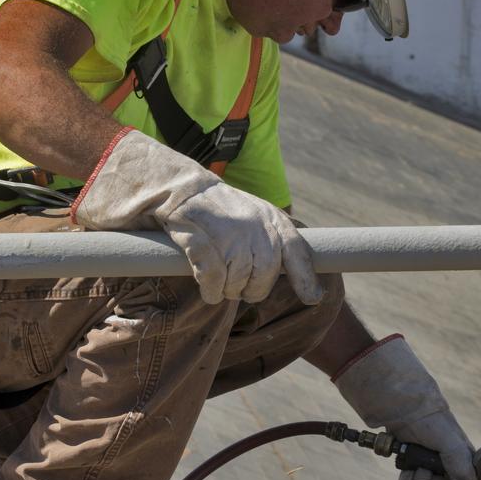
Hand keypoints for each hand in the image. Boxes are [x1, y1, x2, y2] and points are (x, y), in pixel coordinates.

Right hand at [73, 128, 323, 305]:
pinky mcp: (194, 230)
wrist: (168, 181)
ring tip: (215, 285)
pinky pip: (212, 272)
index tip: (312, 298)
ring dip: (226, 290)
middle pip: (263, 276)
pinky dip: (211, 287)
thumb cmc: (209, 209)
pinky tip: (208, 291)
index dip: (304, 277)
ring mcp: (223, 225)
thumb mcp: (248, 218)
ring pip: (238, 277)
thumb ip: (269, 242)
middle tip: (232, 286)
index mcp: (268, 217)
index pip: (295, 249)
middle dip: (249, 289)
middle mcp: (251, 221)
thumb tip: (300, 282)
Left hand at [333, 334, 479, 479]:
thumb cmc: (430, 420)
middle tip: (427, 476)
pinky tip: (404, 475)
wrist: (399, 406)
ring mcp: (429, 464)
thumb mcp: (449, 440)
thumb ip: (460, 464)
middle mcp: (448, 464)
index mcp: (465, 459)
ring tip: (415, 471)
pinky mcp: (411, 463)